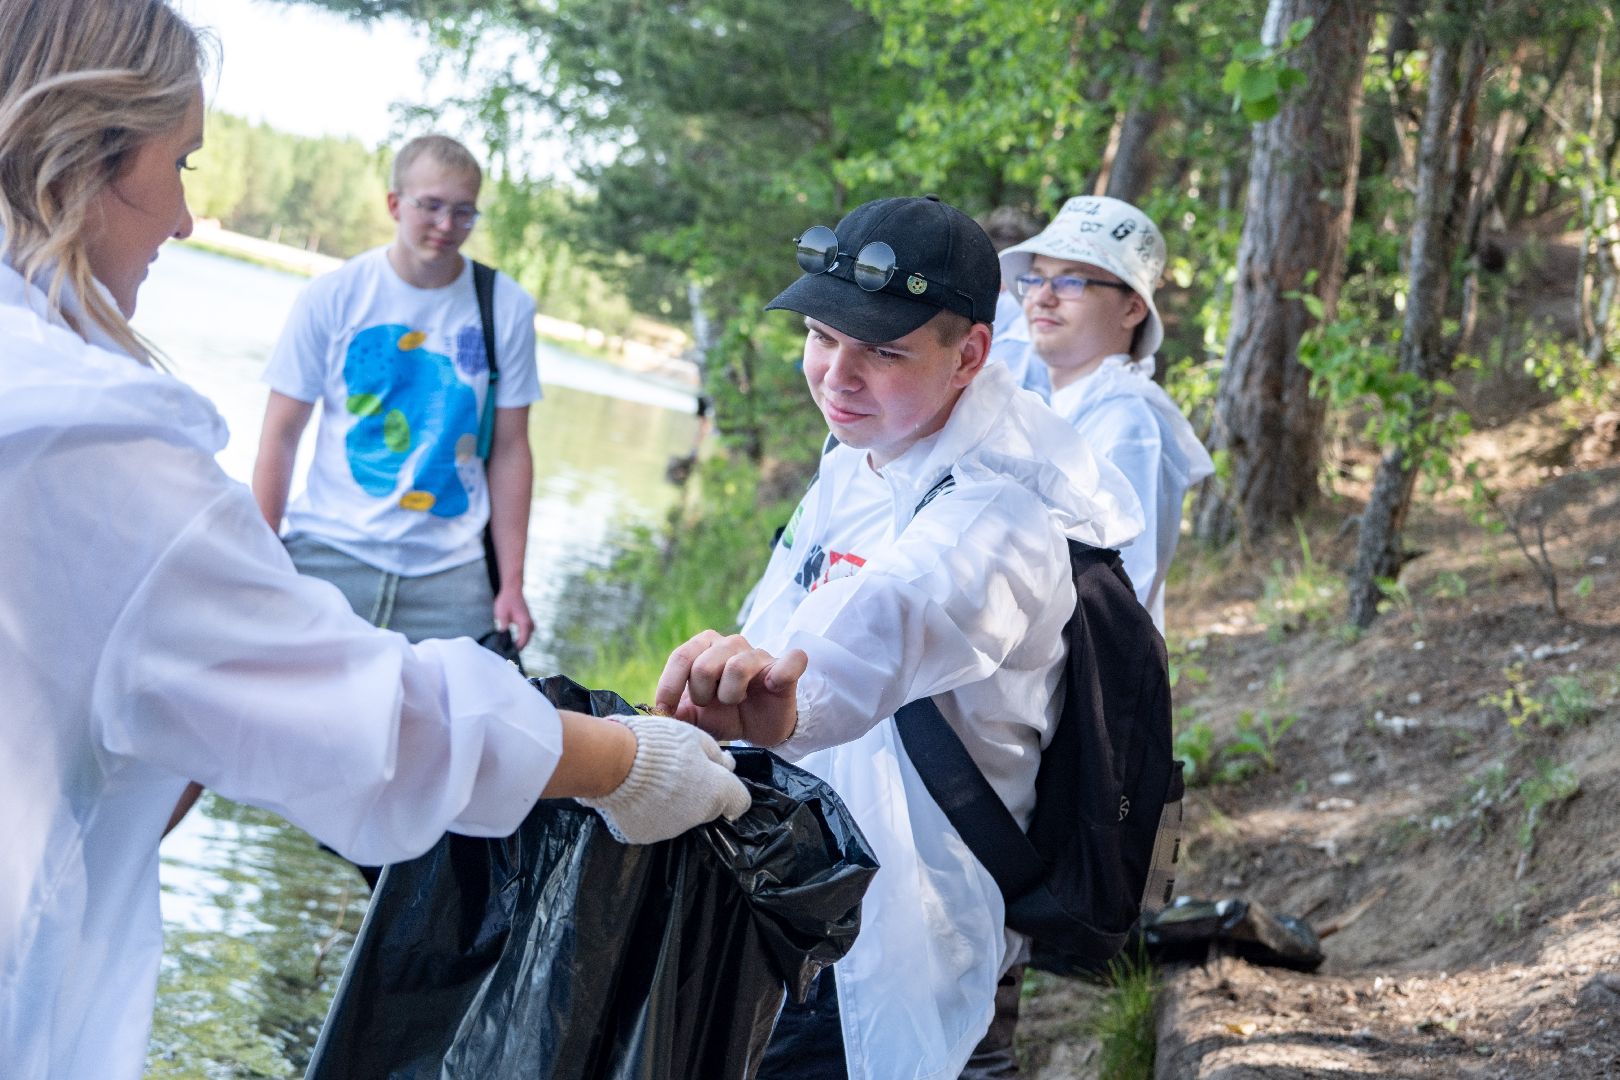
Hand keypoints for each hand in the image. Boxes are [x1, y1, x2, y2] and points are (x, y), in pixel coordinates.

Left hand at [493, 587, 533, 648]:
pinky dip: (523, 636)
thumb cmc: (506, 601)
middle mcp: (529, 623)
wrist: (512, 589)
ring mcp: (529, 620)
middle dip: (520, 647)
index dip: (516, 649)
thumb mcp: (502, 615)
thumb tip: (503, 641)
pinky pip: (527, 631)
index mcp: (524, 623)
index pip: (523, 641)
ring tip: (514, 648)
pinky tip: (516, 639)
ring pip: (528, 636)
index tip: (509, 655)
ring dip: (523, 642)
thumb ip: (503, 629)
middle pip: (527, 640)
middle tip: (511, 654)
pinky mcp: (527, 618)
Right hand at [579, 715, 752, 843]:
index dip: (732, 788)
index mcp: (715, 793)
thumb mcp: (695, 737)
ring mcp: (669, 830)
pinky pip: (653, 822)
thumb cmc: (659, 743)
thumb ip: (716, 755)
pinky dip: (649, 810)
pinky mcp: (644, 835)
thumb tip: (728, 766)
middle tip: (678, 769)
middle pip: (708, 808)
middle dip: (700, 792)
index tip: (719, 777)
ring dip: (674, 802)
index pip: (740, 801)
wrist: (612, 763)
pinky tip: (636, 792)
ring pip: (681, 816)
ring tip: (652, 779)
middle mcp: (697, 818)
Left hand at [654, 630, 806, 746]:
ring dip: (730, 695)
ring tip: (734, 702)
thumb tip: (653, 716)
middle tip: (711, 705)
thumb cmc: (725, 715)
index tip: (665, 711)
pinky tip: (771, 686)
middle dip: (702, 694)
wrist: (760, 727)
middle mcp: (731, 644)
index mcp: (705, 648)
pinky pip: (790, 661)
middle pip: (704, 665)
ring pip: (737, 667)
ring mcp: (759, 654)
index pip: (681, 657)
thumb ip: (675, 713)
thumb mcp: (695, 716)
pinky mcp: (786, 667)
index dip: (669, 687)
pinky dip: (781, 673)